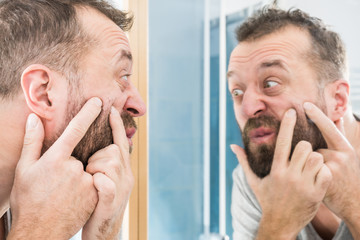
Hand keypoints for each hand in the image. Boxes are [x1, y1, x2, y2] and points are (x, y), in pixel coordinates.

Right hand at [8, 97, 101, 239]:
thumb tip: (35, 118)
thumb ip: (32, 142)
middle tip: (55, 183)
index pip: (76, 129)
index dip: (88, 113)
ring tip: (62, 194)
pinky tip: (72, 199)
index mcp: (55, 159)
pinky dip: (85, 187)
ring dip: (77, 178)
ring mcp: (86, 181)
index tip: (98, 102)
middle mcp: (74, 168)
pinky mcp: (95, 194)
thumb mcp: (24, 170)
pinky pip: (94, 182)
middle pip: (79, 156)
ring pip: (86, 170)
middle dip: (70, 165)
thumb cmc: (28, 200)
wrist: (40, 232)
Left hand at [82, 107, 133, 239]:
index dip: (117, 126)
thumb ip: (103, 163)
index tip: (112, 110)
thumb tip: (97, 148)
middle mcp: (127, 175)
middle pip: (113, 150)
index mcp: (124, 169)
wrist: (103, 232)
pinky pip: (105, 182)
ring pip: (108, 162)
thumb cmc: (96, 203)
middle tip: (91, 173)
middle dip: (98, 157)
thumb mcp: (103, 181)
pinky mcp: (112, 200)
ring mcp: (122, 188)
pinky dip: (98, 181)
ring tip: (91, 183)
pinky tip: (95, 187)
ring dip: (94, 169)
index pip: (121, 142)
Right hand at [231, 109, 331, 239]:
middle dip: (305, 147)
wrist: (280, 224)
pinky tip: (317, 177)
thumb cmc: (267, 200)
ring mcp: (304, 185)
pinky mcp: (316, 193)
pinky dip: (324, 172)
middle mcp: (290, 176)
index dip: (287, 124)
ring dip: (315, 159)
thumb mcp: (254, 181)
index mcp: (275, 170)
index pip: (283, 142)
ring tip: (309, 166)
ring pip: (317, 158)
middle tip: (302, 154)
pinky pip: (326, 172)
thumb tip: (232, 146)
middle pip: (304, 146)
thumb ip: (244, 161)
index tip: (292, 112)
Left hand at [304, 102, 359, 235]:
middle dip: (312, 156)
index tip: (305, 104)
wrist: (354, 203)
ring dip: (309, 166)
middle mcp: (341, 156)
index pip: (329, 128)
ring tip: (320, 176)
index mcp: (346, 148)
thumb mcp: (348, 155)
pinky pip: (305, 170)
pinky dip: (306, 175)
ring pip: (308, 159)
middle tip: (325, 168)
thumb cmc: (347, 176)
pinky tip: (315, 182)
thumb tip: (338, 116)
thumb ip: (341, 135)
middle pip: (313, 146)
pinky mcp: (322, 180)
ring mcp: (331, 168)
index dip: (317, 115)